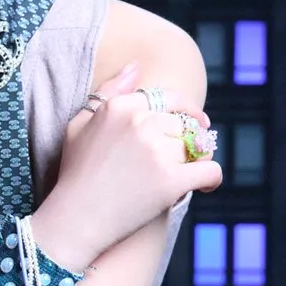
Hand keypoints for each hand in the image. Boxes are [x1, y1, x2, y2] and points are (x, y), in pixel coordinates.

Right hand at [38, 63, 222, 264]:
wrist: (74, 220)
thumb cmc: (75, 173)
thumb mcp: (79, 124)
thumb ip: (109, 91)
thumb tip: (136, 66)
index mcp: (119, 107)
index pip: (167, 98)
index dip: (184, 111)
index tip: (193, 122)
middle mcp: (139, 123)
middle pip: (181, 125)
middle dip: (181, 143)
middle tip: (175, 162)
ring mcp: (156, 152)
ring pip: (193, 148)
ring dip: (191, 163)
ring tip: (177, 179)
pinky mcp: (171, 181)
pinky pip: (209, 171)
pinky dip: (211, 179)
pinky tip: (204, 186)